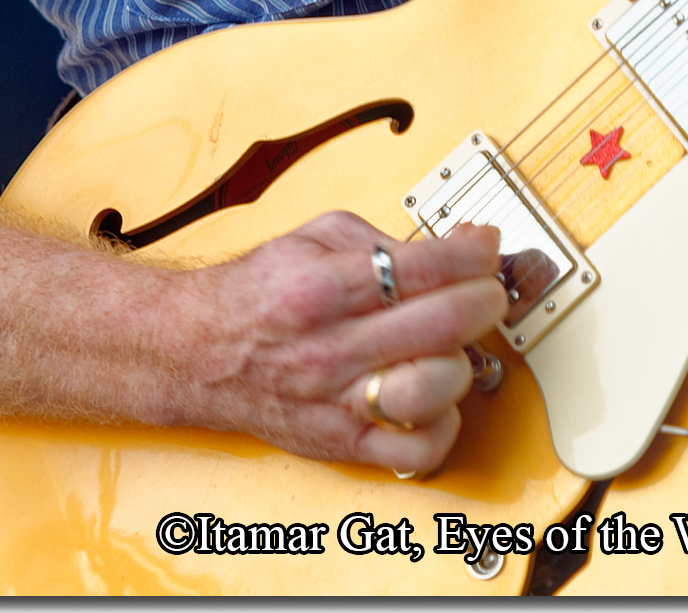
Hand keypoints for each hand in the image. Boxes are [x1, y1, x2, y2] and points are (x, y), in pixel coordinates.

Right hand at [163, 211, 506, 471]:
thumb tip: (453, 246)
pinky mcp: (342, 444)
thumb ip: (382, 240)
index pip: (421, 268)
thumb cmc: (258, 294)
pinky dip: (444, 423)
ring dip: (464, 359)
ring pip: (433, 388)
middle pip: (439, 324)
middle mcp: (331, 347)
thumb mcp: (314, 237)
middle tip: (489, 288)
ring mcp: (338, 401)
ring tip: (457, 343)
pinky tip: (438, 395)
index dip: (471, 253)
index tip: (485, 245)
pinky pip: (416, 449)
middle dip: (484, 298)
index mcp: (323, 287)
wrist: (198, 352)